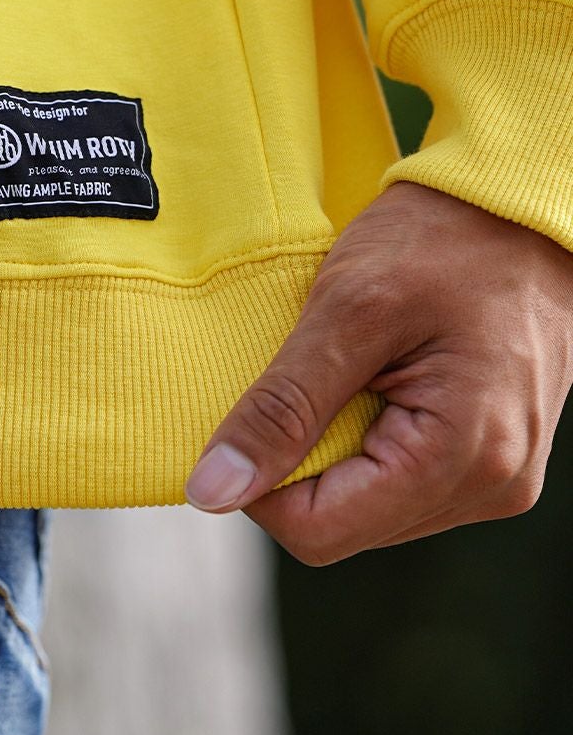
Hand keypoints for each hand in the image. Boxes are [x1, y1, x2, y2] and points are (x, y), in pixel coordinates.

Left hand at [183, 181, 572, 563]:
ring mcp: (498, 478)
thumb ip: (282, 406)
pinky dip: (369, 436)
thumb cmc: (444, 239)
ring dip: (337, 446)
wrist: (521, 203)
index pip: (319, 531)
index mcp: (462, 457)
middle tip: (307, 372)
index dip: (261, 482)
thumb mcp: (347, 309)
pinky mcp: (493, 458)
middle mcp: (491, 487)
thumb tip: (212, 489)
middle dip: (302, 459)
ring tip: (352, 367)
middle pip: (344, 525)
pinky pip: (402, 480)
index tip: (251, 409)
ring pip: (369, 507)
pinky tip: (375, 376)